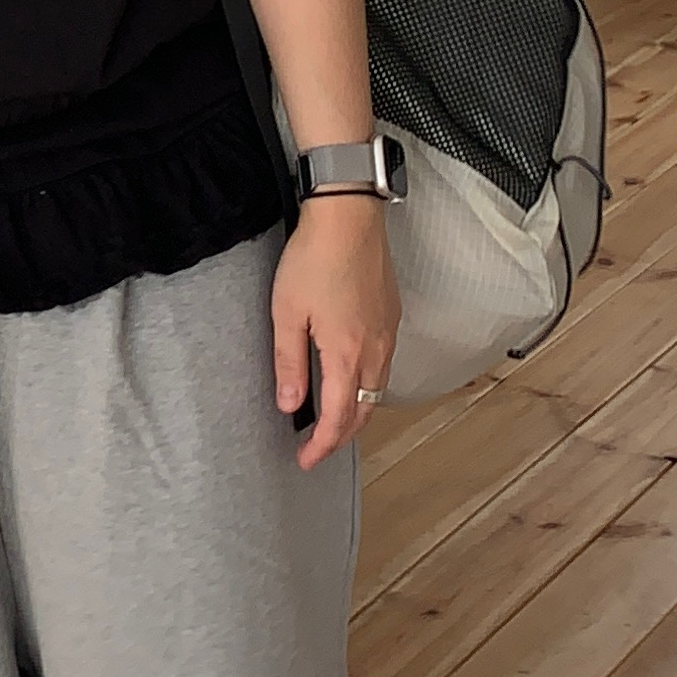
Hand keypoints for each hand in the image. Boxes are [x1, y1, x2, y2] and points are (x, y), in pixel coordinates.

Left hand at [272, 195, 399, 470]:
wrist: (348, 216)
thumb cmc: (314, 258)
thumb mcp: (286, 313)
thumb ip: (289, 363)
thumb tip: (290, 404)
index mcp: (346, 354)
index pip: (338, 418)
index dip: (322, 446)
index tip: (306, 460)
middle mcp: (374, 350)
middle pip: (364, 411)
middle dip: (341, 436)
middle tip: (317, 447)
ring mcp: (387, 333)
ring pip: (377, 390)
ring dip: (358, 412)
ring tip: (333, 420)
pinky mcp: (391, 316)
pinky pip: (384, 366)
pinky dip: (368, 386)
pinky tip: (351, 380)